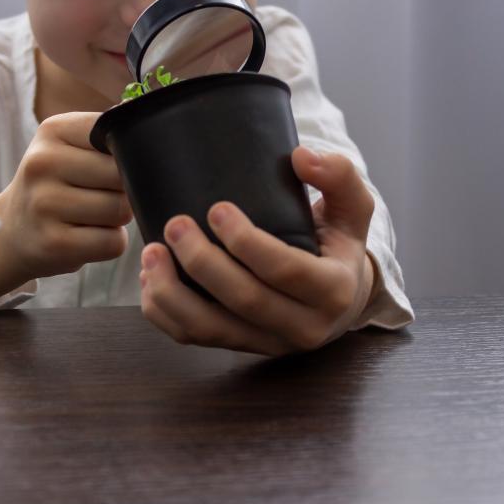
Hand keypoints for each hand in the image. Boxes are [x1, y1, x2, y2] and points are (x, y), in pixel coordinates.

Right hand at [0, 112, 132, 299]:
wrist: (10, 231)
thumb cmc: (55, 186)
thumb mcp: (67, 148)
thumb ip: (107, 139)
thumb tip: (157, 136)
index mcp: (53, 130)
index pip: (118, 136)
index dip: (129, 156)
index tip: (113, 165)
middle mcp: (43, 163)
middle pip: (123, 176)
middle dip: (124, 190)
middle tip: (102, 196)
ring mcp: (45, 204)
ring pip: (121, 210)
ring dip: (118, 219)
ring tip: (93, 217)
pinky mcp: (54, 243)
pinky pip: (113, 243)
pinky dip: (110, 243)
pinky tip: (87, 237)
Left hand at [139, 146, 375, 356]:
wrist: (340, 299)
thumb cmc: (339, 244)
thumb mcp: (353, 208)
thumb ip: (339, 175)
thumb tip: (300, 156)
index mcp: (333, 290)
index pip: (286, 270)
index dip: (247, 242)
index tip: (216, 209)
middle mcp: (303, 326)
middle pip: (245, 301)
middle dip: (203, 263)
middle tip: (174, 224)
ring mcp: (269, 342)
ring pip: (211, 329)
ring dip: (173, 293)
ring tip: (150, 252)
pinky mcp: (241, 347)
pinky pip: (195, 338)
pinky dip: (164, 312)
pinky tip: (151, 276)